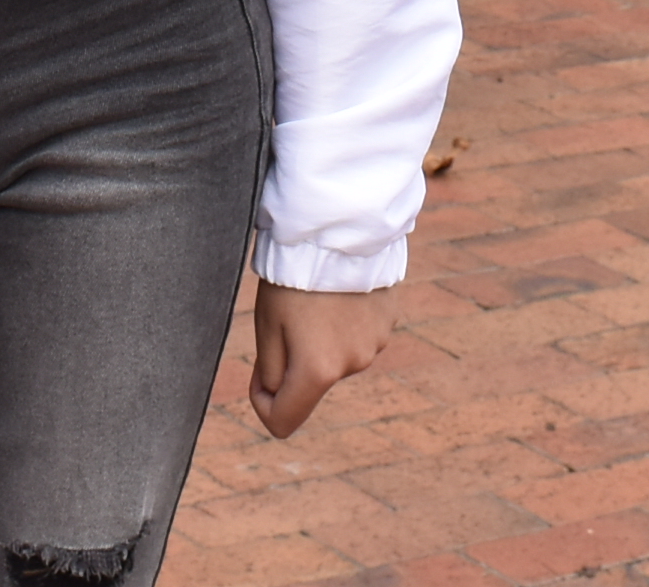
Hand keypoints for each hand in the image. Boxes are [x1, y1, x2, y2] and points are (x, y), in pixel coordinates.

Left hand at [246, 280, 399, 438]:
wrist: (338, 226)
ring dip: (323, 339)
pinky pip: (358, 335)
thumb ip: (270, 370)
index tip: (259, 375)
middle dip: (295, 361)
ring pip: (336, 357)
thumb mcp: (267, 324)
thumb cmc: (294, 274)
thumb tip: (276, 394)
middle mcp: (353, 365)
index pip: (283, 421)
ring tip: (317, 297)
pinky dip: (345, 323)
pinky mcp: (389, 321)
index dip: (262, 405)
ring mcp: (376, 344)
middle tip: (287, 315)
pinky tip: (339, 291)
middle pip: (311, 383)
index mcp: (318, 371)